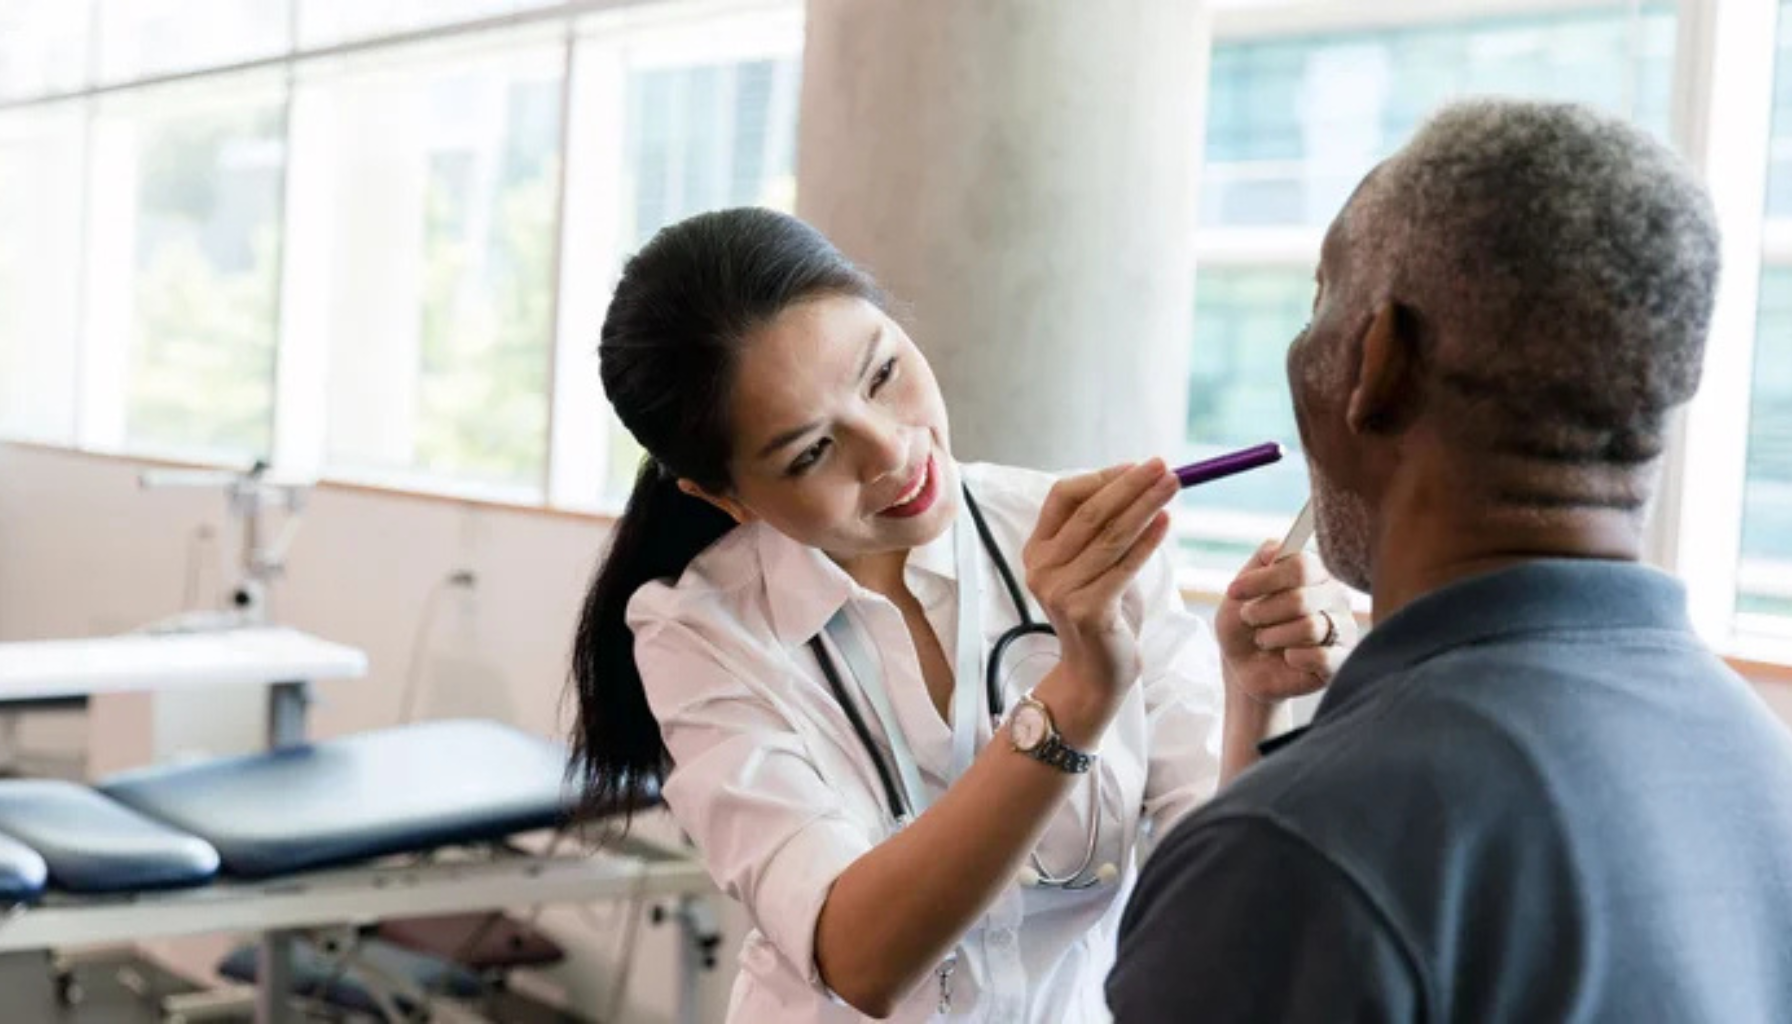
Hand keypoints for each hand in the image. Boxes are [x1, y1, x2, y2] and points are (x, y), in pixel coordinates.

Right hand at [1022, 460, 1177, 727]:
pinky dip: (1147, 542)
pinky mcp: (1086, 610)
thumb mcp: (1094, 565)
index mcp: (1037, 550)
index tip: (1137, 467)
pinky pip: (1123, 566)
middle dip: (1130, 485)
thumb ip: (1102, 530)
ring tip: (1172, 486)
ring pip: (1110, 536)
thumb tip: (1139, 480)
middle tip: (1163, 466)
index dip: (1101, 478)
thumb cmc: (1103, 613)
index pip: (1062, 496)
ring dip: (1145, 506)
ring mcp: (1060, 590)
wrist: (1096, 672)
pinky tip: (1167, 522)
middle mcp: (1041, 568)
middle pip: (1089, 512)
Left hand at [1216, 541, 1356, 704]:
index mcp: (1315, 572)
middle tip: (1250, 620)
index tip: (1235, 590)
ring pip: (1310, 627)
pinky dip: (1294, 658)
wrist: (1243, 667)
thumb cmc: (1244, 625)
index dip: (1264, 579)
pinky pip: (1321, 656)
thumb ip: (1259, 563)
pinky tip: (1289, 658)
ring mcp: (1343, 628)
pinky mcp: (1342, 660)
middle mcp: (1335, 596)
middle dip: (1264, 612)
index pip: (1301, 565)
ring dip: (1274, 636)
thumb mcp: (1240, 591)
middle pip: (1302, 598)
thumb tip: (1276, 551)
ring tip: (1265, 640)